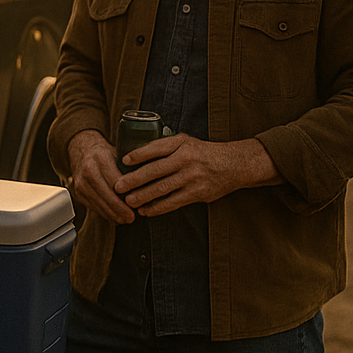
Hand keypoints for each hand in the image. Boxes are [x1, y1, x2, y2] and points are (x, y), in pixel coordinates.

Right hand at [66, 130, 135, 224]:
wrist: (82, 151)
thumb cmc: (106, 154)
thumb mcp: (121, 154)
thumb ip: (132, 168)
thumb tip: (149, 186)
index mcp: (101, 158)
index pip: (116, 181)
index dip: (128, 195)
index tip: (138, 204)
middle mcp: (88, 171)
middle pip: (107, 195)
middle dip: (120, 209)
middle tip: (132, 218)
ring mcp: (81, 183)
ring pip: (100, 204)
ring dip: (114, 214)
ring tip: (126, 220)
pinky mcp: (78, 194)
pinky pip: (94, 208)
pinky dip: (106, 213)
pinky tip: (116, 216)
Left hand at [115, 134, 279, 216]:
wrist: (234, 164)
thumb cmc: (203, 152)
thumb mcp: (186, 142)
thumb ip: (165, 146)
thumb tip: (134, 155)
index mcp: (182, 144)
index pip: (157, 148)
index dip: (139, 154)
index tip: (123, 161)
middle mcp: (187, 159)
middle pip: (156, 170)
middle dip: (134, 179)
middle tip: (118, 187)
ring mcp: (193, 177)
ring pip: (163, 188)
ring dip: (143, 196)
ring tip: (128, 201)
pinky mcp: (198, 193)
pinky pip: (174, 202)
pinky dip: (158, 207)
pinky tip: (146, 210)